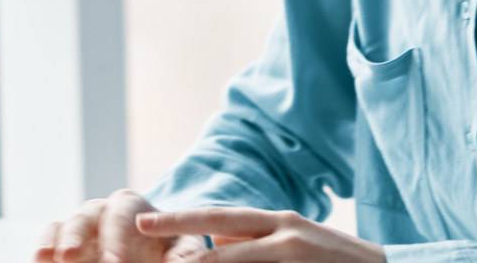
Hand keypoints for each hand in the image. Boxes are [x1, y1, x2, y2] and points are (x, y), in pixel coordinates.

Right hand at [37, 190, 204, 262]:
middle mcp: (102, 209)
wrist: (153, 248)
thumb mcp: (183, 247)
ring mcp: (81, 223)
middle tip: (72, 256)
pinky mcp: (66, 238)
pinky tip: (37, 260)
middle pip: (87, 216)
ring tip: (45, 259)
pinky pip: (50, 237)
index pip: (123, 216)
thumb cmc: (171, 248)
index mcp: (132, 205)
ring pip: (65, 225)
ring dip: (55, 242)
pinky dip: (43, 247)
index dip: (117, 239)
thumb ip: (183, 254)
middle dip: (78, 237)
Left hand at [136, 208, 384, 262]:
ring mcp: (295, 257)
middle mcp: (284, 234)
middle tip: (145, 246)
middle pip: (219, 243)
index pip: (217, 218)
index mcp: (276, 221)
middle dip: (181, 248)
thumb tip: (213, 239)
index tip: (143, 223)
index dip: (179, 221)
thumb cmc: (333, 259)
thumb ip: (254, 239)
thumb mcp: (292, 238)